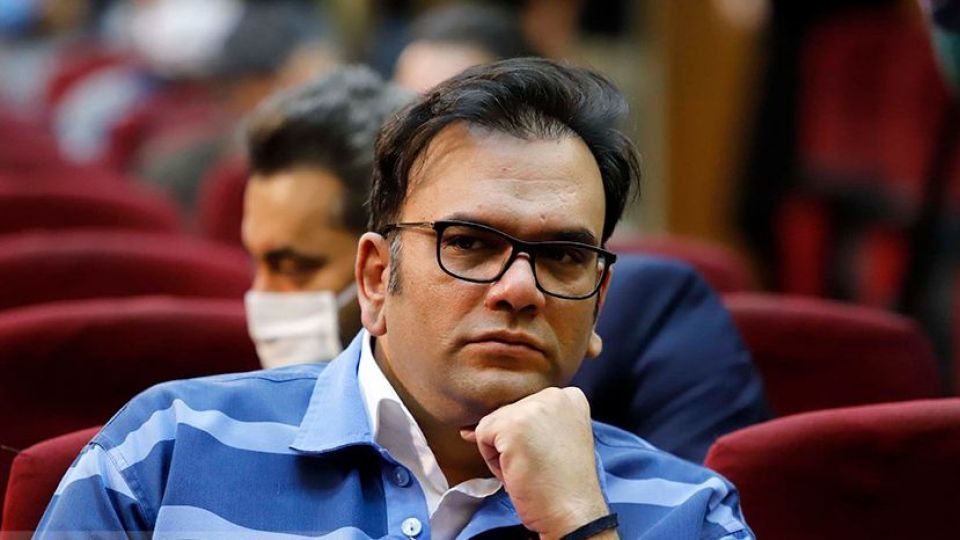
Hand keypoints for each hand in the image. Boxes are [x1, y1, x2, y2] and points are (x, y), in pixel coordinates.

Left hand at [460, 387, 614, 538]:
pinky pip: (482, 435)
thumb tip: (468, 429)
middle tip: (541, 464)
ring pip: (494, 423)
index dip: (527, 435)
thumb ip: (524, 423)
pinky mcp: (512, 424)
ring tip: (531, 467)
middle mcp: (554, 395)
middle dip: (514, 443)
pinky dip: (493, 460)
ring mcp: (533, 407)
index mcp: (569, 397)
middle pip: (509, 412)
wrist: (573, 512)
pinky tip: (519, 471)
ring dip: (503, 452)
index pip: (526, 406)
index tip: (547, 454)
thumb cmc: (562, 484)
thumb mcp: (554, 440)